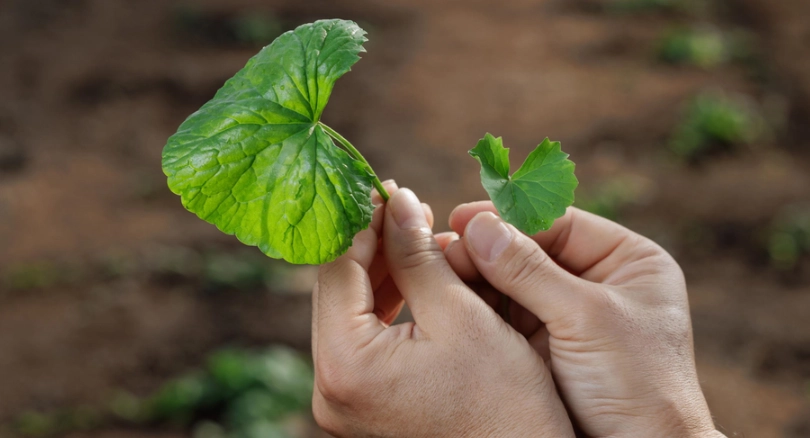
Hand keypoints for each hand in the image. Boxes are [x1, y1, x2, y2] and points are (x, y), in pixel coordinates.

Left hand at [311, 187, 574, 437]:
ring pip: (349, 312)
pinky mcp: (361, 403)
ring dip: (381, 270)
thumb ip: (418, 255)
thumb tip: (397, 201)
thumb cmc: (506, 400)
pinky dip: (386, 304)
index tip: (386, 186)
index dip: (362, 221)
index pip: (337, 269)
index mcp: (346, 364)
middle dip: (373, 244)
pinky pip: (362, 338)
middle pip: (337, 291)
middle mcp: (329, 388)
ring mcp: (342, 400)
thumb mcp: (462, 315)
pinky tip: (414, 275)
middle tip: (405, 204)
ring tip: (414, 233)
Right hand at [439, 202, 722, 436]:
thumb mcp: (586, 319)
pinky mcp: (544, 345)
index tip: (462, 218)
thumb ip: (531, 271)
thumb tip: (480, 227)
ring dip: (475, 276)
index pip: (559, 224)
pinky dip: (477, 307)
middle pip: (530, 251)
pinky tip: (448, 297)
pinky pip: (504, 316)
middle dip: (486, 249)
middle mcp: (597, 282)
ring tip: (436, 269)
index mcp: (627, 262)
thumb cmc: (638, 387)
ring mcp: (569, 315)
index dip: (509, 218)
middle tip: (441, 246)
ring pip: (511, 283)